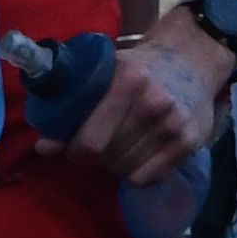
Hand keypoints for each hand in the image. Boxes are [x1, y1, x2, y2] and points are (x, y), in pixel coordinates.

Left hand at [78, 19, 232, 179]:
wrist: (193, 58)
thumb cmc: (141, 67)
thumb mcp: (106, 72)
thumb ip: (73, 106)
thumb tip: (43, 148)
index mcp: (129, 80)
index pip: (91, 140)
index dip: (75, 150)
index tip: (73, 147)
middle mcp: (154, 103)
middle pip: (107, 156)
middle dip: (97, 154)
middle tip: (100, 142)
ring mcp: (174, 125)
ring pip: (126, 170)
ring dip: (117, 163)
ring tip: (121, 144)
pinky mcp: (190, 144)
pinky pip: (147, 179)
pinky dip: (137, 173)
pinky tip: (140, 154)